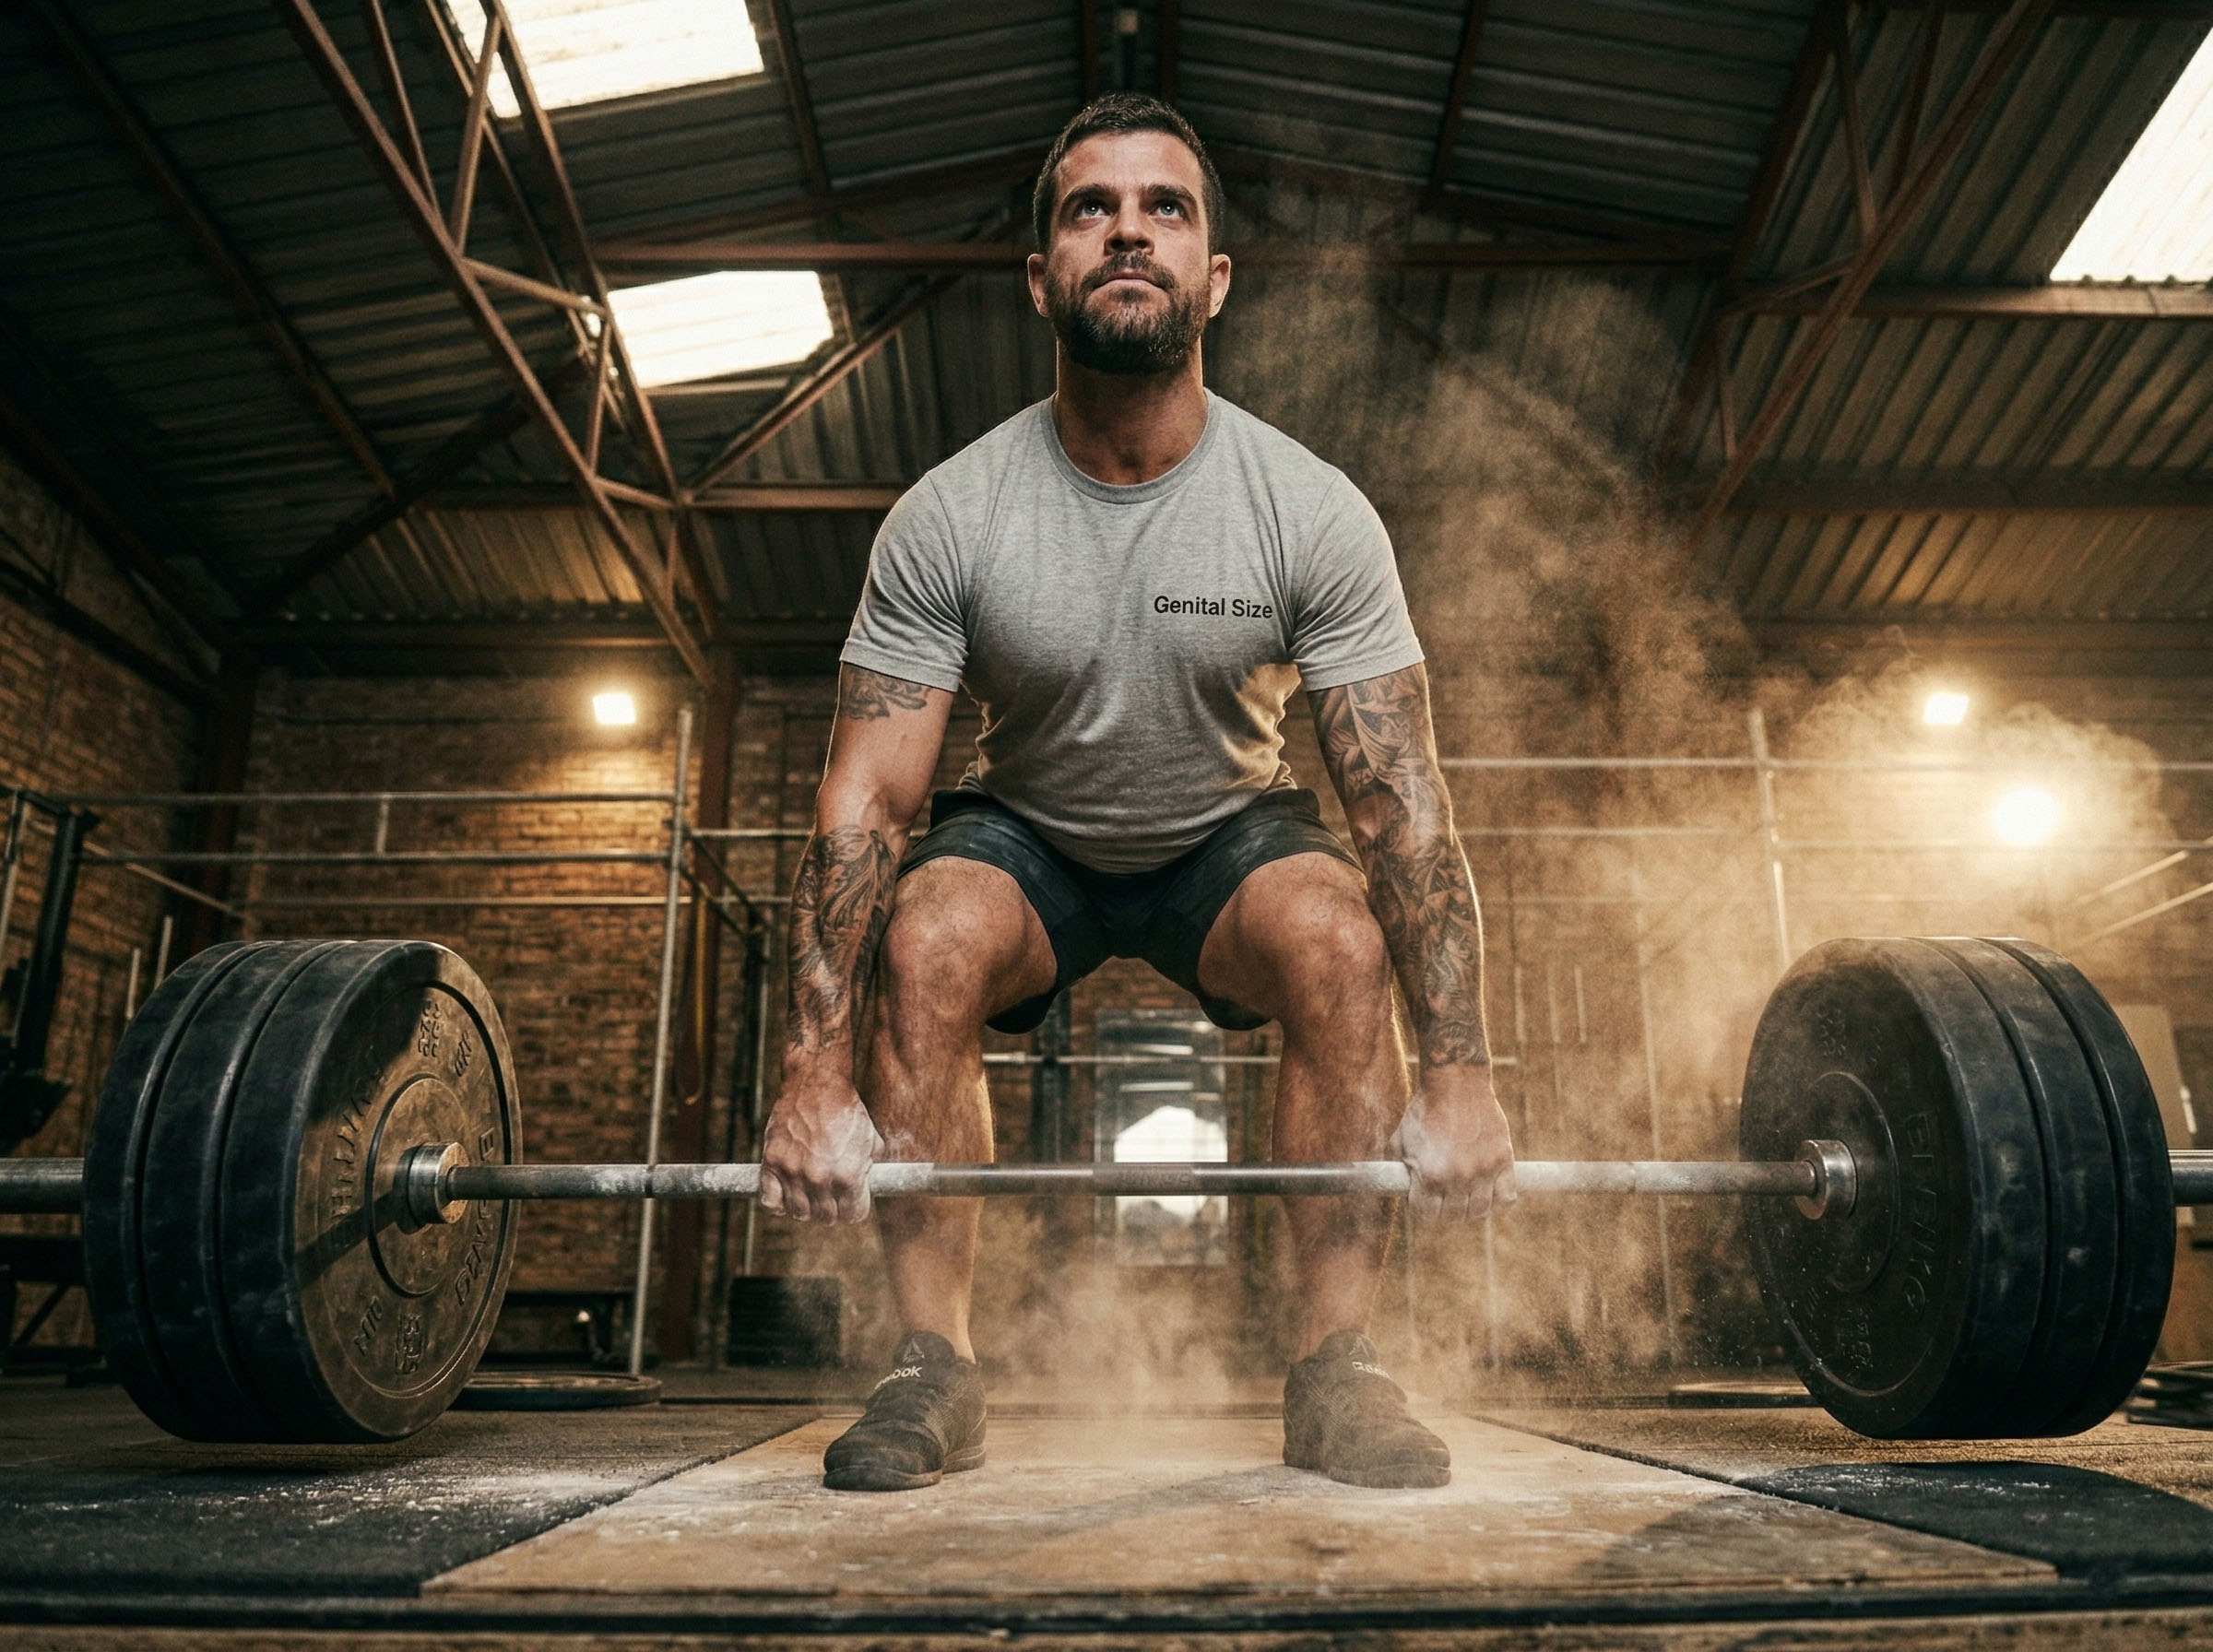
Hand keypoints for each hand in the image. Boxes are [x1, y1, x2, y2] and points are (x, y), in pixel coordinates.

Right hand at [758, 1075, 884, 1223]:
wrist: (817, 1084)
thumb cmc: (847, 1110)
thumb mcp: (870, 1140)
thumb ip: (869, 1169)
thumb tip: (866, 1188)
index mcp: (848, 1175)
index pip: (853, 1216)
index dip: (855, 1208)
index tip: (851, 1201)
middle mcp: (820, 1178)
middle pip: (826, 1218)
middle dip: (832, 1209)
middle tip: (831, 1195)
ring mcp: (793, 1171)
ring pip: (798, 1213)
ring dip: (806, 1208)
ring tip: (810, 1194)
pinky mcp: (772, 1162)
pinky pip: (769, 1200)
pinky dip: (777, 1202)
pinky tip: (787, 1193)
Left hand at [1390, 1066, 1515, 1221]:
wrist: (1456, 1083)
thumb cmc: (1423, 1111)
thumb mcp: (1399, 1141)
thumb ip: (1397, 1171)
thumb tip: (1397, 1193)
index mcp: (1429, 1175)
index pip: (1425, 1216)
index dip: (1420, 1210)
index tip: (1422, 1201)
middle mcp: (1458, 1177)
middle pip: (1453, 1217)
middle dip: (1444, 1209)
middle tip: (1442, 1195)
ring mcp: (1484, 1170)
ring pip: (1480, 1211)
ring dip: (1470, 1206)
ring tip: (1464, 1193)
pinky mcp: (1504, 1161)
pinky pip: (1507, 1198)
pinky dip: (1499, 1200)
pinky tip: (1488, 1190)